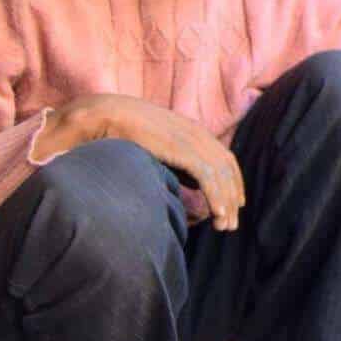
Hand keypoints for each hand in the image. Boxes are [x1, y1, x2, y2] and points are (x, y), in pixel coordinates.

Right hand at [37, 93, 243, 229]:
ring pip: (220, 175)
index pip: (224, 160)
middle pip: (226, 169)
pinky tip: (217, 213)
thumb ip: (180, 165)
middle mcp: (198, 134)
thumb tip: (196, 184)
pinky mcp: (182, 149)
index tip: (233, 206)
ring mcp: (192, 140)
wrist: (106, 115)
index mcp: (194, 132)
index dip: (233, 183)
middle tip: (230, 225)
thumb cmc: (126, 134)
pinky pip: (207, 176)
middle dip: (232, 198)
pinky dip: (216, 195)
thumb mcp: (160, 150)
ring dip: (225, 203)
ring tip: (224, 226)